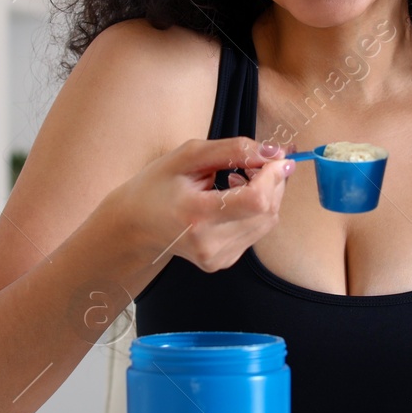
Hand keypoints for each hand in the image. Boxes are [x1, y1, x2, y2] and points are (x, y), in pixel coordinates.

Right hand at [109, 136, 295, 272]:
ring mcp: (217, 257)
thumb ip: (233, 150)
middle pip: (267, 211)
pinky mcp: (223, 262)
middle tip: (255, 162)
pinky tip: (233, 199)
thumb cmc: (157, 185)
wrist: (135, 225)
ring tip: (238, 179)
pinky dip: (255, 211)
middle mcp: (209, 243)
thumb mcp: (188, 155)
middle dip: (273, 181)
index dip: (273, 176)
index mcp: (196, 214)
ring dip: (265, 195)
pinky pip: (256, 232)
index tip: (276, 157)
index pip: (256, 200)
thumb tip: (274, 152)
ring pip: (267, 222)